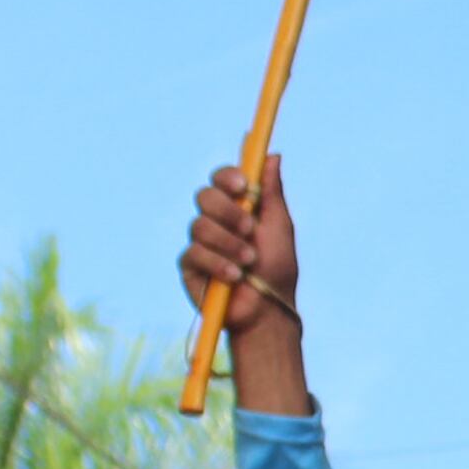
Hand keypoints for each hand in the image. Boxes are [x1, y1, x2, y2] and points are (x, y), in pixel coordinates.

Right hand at [180, 155, 308, 416]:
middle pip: (205, 196)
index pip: (222, 179)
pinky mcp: (189, 266)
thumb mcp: (279, 228)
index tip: (244, 186)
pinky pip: (194, 252)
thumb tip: (273, 156)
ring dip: (229, 243)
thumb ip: (272, 193)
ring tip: (248, 261)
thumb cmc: (277, 271)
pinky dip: (218, 264)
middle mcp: (216, 221)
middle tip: (250, 229)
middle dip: (228, 211)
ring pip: (200, 225)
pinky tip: (234, 277)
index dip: (228, 177)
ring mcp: (201, 243)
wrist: (267, 312)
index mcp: (238, 207)